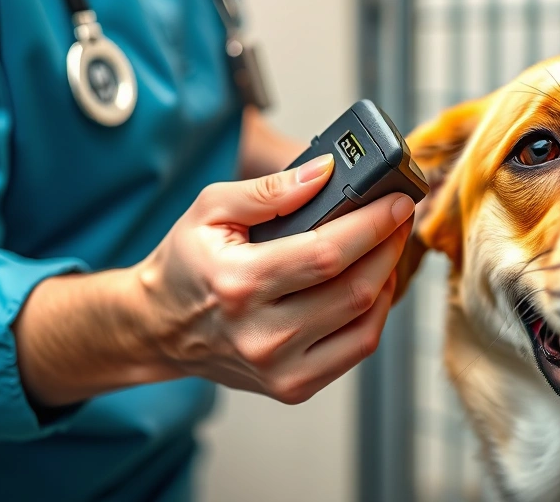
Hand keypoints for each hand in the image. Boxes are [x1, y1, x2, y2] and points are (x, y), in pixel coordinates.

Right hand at [132, 154, 413, 403]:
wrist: (160, 328)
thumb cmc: (187, 264)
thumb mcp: (210, 209)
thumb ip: (268, 190)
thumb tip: (324, 173)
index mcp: (238, 284)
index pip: (326, 254)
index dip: (372, 226)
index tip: (398, 202)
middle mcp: (261, 334)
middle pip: (354, 289)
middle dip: (389, 247)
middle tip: (398, 219)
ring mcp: (280, 369)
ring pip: (365, 323)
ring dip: (387, 279)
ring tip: (385, 249)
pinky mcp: (294, 386)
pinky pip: (357, 349)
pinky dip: (375, 313)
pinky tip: (371, 286)